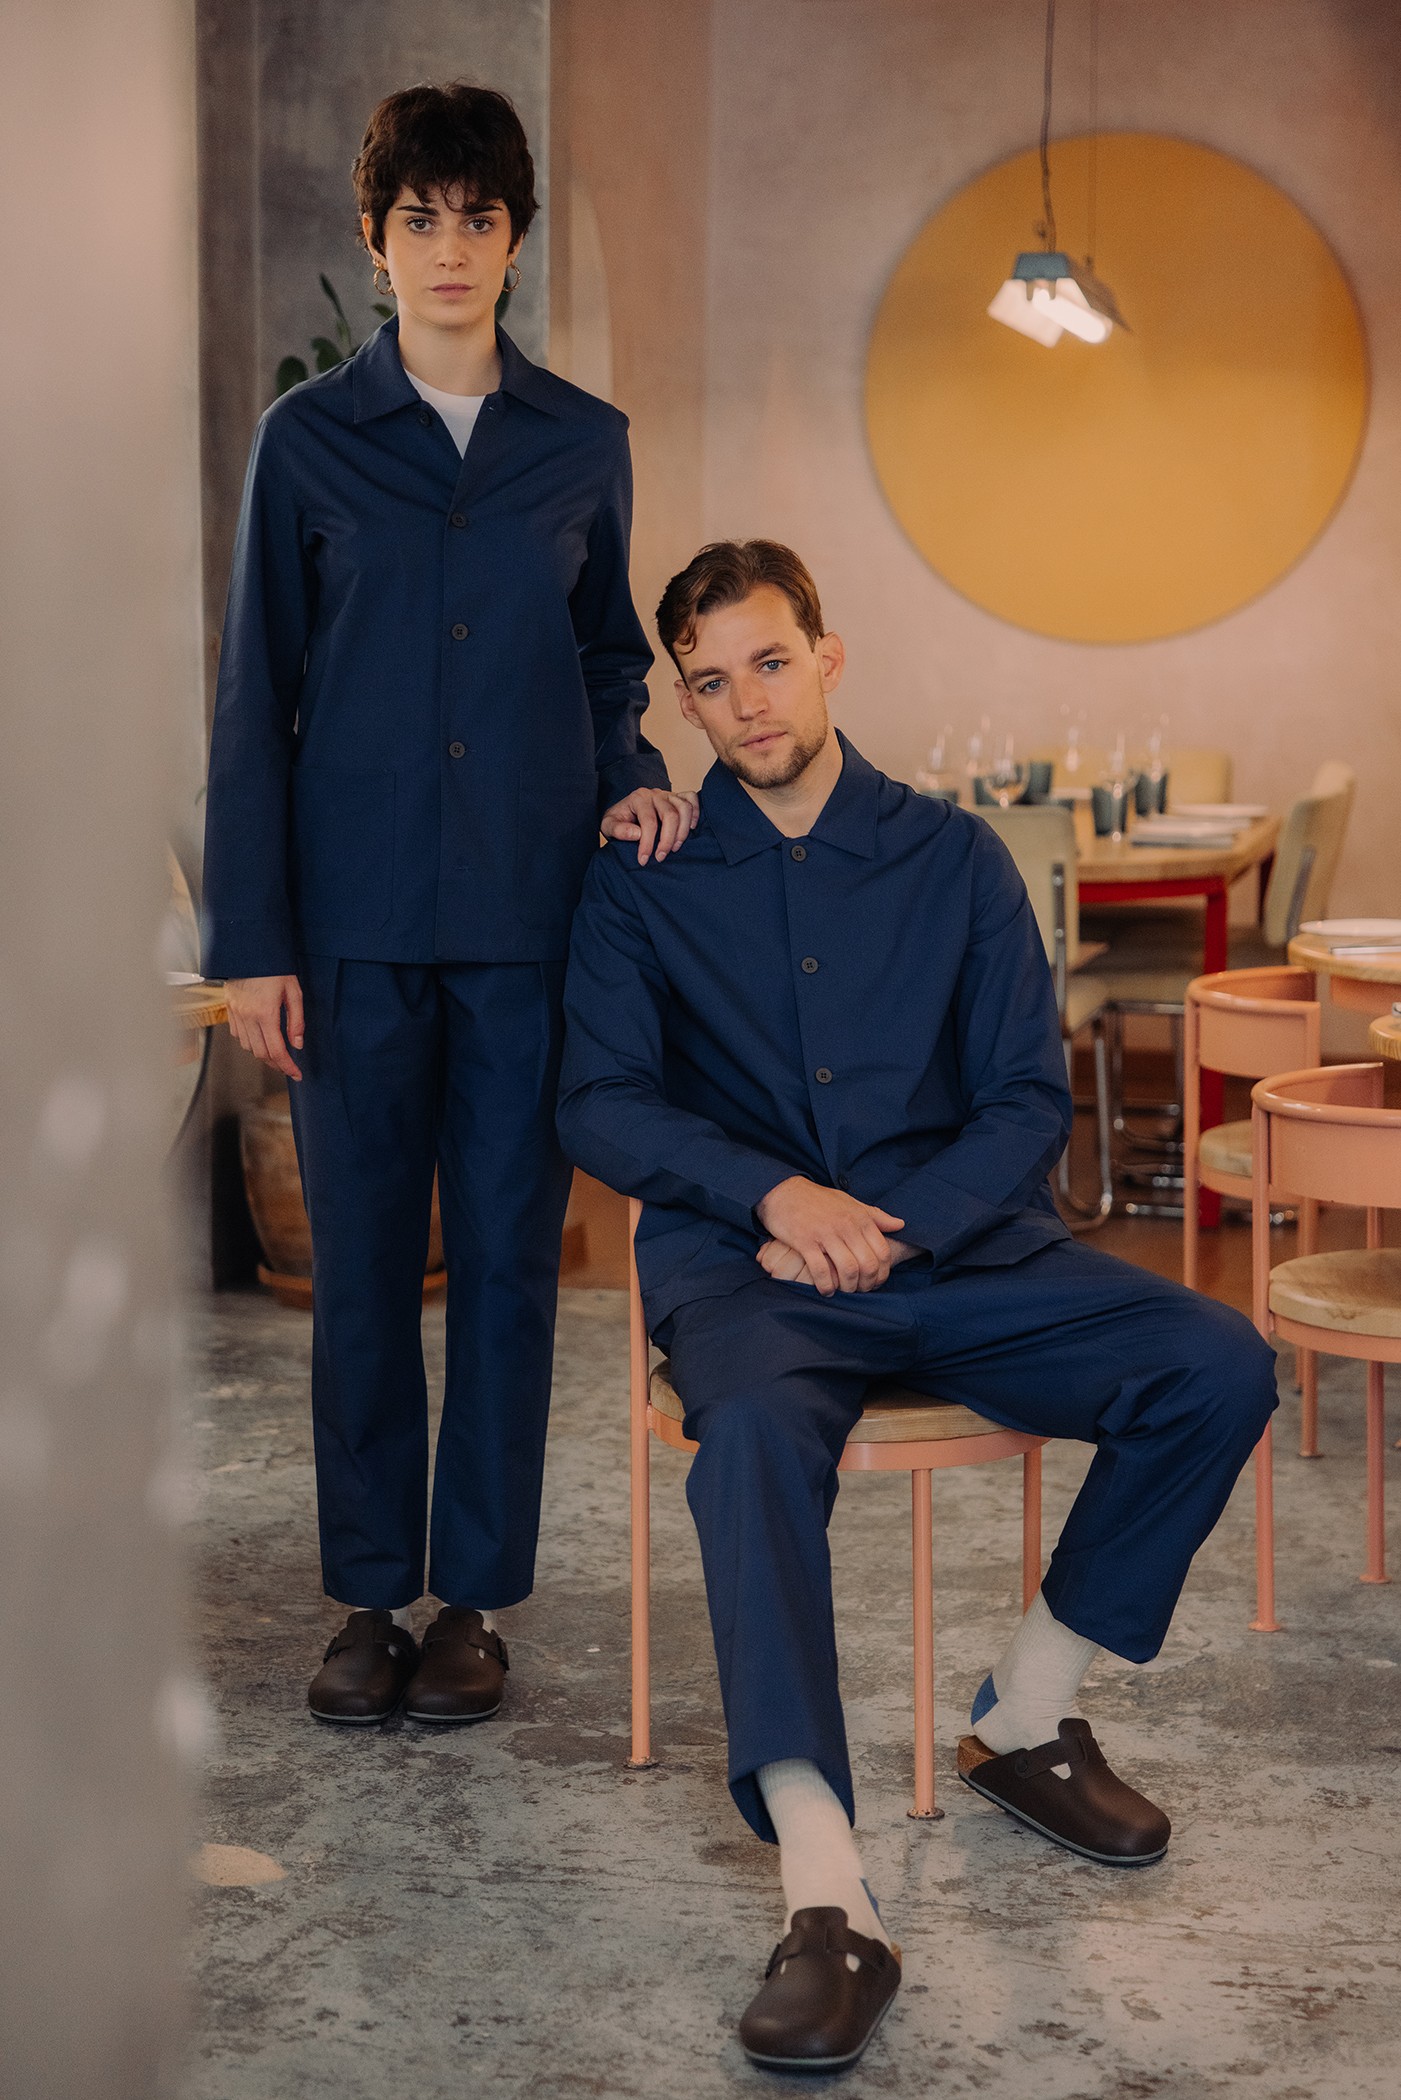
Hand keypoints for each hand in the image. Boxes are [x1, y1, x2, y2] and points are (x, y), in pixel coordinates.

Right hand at [226, 974, 303, 1079]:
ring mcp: (236, 1014)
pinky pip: (238, 1035)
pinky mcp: (230, 1010)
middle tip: (288, 1067)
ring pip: (248, 1047)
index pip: (277, 1050)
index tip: (297, 1074)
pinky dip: (249, 1042)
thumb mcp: (293, 992)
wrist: (250, 951)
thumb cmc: (275, 969)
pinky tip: (259, 1038)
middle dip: (276, 1064)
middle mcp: (248, 1017)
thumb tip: (297, 1044)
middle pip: (261, 1053)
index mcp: (266, 1013)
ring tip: (276, 1053)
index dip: (288, 1066)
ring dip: (262, 1054)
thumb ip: (296, 1021)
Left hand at [601, 786, 699, 864]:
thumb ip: (618, 830)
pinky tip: (690, 829)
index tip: (644, 860)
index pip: (649, 821)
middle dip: (667, 840)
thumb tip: (637, 834)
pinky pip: (692, 799)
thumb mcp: (608, 826)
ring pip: (684, 808)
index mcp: (638, 798)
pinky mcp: (678, 797)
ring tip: (675, 848)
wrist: (624, 811)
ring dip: (682, 831)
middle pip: (670, 815)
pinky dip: (695, 813)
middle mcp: (655, 794)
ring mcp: (669, 794)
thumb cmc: (619, 820)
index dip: (647, 843)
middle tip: (660, 857)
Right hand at [754, 1178, 906, 1296]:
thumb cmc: (818, 1199)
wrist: (784, 1191)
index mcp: (860, 1218)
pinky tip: (826, 1289)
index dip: (882, 1273)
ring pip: (848, 1269)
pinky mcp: (805, 1241)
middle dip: (867, 1284)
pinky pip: (821, 1270)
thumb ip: (875, 1216)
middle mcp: (846, 1226)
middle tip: (859, 1290)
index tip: (875, 1281)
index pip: (882, 1252)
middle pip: (868, 1264)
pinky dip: (826, 1285)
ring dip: (848, 1287)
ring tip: (843, 1290)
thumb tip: (900, 1224)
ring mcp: (825, 1234)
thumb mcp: (850, 1202)